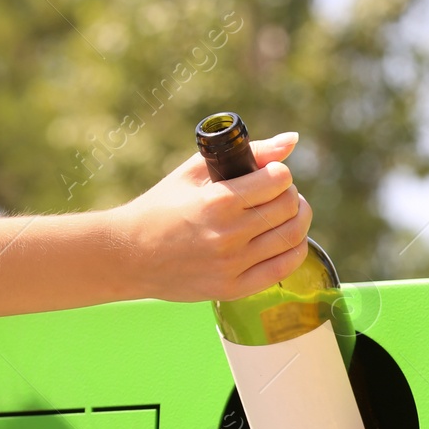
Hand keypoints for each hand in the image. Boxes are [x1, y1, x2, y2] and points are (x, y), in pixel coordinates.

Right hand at [110, 132, 314, 302]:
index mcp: (218, 201)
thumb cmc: (161, 208)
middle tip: (281, 194)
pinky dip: (295, 250)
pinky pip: (283, 268)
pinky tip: (289, 240)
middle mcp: (228, 234)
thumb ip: (248, 153)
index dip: (281, 174)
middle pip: (288, 208)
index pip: (277, 180)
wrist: (130, 255)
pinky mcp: (233, 288)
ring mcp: (232, 264)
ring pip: (292, 237)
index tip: (272, 176)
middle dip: (291, 195)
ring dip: (298, 220)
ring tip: (287, 214)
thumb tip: (292, 140)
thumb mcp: (195, 173)